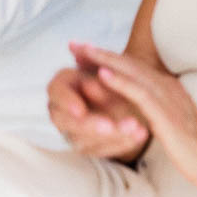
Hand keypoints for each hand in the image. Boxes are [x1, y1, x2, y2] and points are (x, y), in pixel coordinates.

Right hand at [48, 43, 150, 161]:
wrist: (122, 95)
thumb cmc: (108, 77)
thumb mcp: (103, 67)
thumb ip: (90, 60)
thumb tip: (75, 45)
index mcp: (61, 85)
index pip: (55, 92)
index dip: (66, 102)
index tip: (81, 109)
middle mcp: (61, 111)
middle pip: (66, 122)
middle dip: (89, 125)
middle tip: (109, 126)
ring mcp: (74, 132)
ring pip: (86, 141)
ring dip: (112, 135)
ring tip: (137, 127)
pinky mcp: (90, 147)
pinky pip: (103, 150)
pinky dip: (123, 143)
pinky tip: (141, 134)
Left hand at [76, 43, 196, 189]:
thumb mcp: (174, 124)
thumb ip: (158, 112)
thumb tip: (141, 112)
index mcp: (167, 89)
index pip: (133, 68)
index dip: (108, 58)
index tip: (84, 52)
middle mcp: (166, 88)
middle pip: (128, 64)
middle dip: (99, 53)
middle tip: (73, 44)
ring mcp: (167, 99)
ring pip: (131, 72)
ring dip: (104, 60)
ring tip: (81, 51)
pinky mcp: (166, 115)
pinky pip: (139, 94)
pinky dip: (119, 81)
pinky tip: (101, 73)